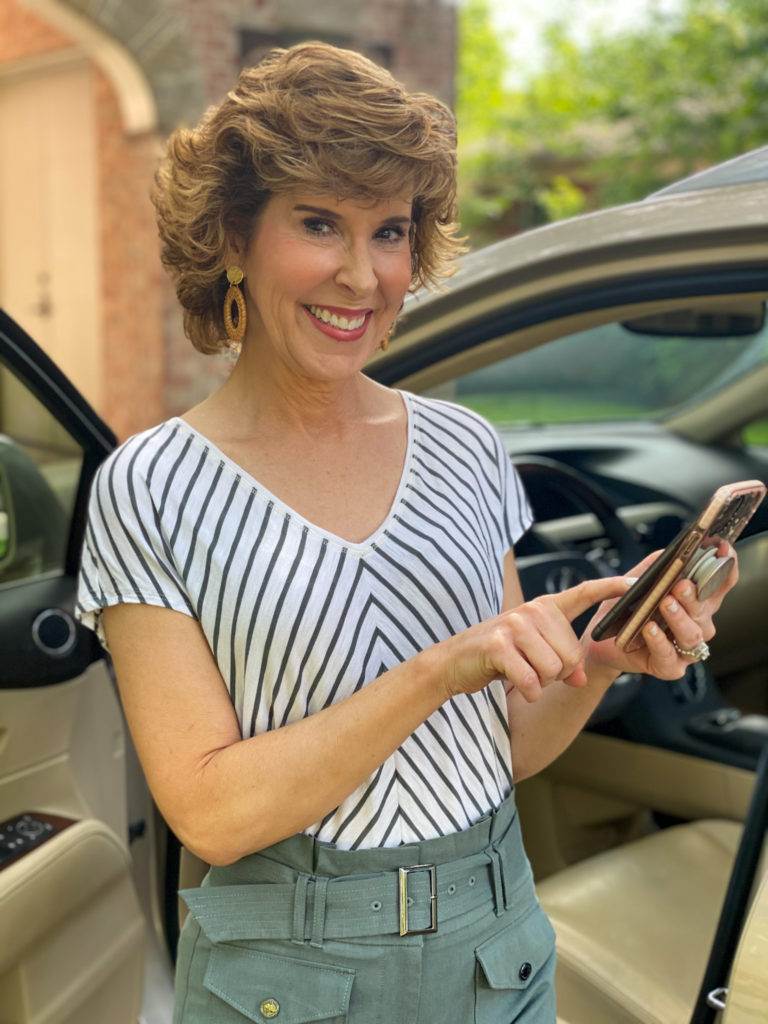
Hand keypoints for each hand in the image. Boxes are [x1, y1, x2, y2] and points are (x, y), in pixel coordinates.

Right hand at [436, 576, 632, 703]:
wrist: (454, 662)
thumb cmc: (497, 656)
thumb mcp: (533, 654)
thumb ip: (561, 660)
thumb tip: (580, 678)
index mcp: (544, 607)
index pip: (584, 593)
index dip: (612, 588)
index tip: (636, 583)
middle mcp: (532, 611)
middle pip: (571, 656)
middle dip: (556, 673)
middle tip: (531, 667)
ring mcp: (515, 626)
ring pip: (554, 670)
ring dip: (540, 682)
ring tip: (520, 671)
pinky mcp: (500, 646)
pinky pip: (532, 680)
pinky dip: (527, 691)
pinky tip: (513, 682)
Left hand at [583, 539, 738, 678]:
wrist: (603, 642)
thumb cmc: (625, 611)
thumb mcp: (637, 581)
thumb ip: (654, 566)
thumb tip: (670, 551)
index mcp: (696, 601)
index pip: (720, 583)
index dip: (726, 566)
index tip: (721, 548)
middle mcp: (697, 623)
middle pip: (705, 608)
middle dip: (694, 595)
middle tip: (681, 584)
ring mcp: (685, 648)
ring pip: (692, 634)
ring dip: (679, 618)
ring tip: (664, 604)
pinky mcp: (669, 666)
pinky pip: (669, 657)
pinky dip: (659, 642)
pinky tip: (650, 629)